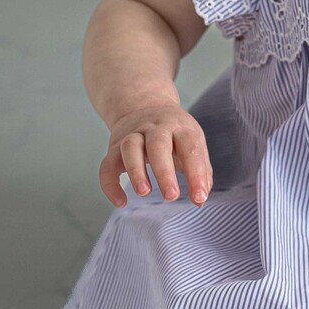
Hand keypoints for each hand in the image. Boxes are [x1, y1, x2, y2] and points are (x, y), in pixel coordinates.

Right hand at [98, 104, 212, 208]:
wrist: (144, 106)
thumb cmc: (175, 134)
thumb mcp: (193, 143)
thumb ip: (201, 171)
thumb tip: (200, 200)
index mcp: (181, 126)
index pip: (190, 147)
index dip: (196, 173)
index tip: (199, 197)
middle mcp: (156, 127)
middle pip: (158, 144)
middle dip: (164, 172)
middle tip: (172, 196)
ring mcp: (133, 134)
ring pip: (130, 147)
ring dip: (136, 171)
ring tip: (145, 193)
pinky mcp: (114, 147)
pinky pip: (107, 165)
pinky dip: (110, 185)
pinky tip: (121, 202)